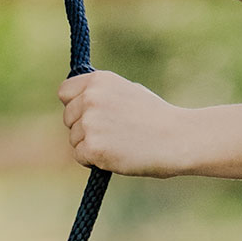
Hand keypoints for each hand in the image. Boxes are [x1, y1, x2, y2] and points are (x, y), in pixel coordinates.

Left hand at [58, 70, 192, 177]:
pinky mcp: (93, 147)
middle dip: (82, 128)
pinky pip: (80, 156)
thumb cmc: (156, 116)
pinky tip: (114, 156)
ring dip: (89, 145)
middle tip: (109, 135)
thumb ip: (101, 94)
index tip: (85, 115)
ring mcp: (90, 122)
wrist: (176, 138)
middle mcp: (90, 97)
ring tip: (117, 145)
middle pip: (68, 117)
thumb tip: (80, 102)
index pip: (65, 91)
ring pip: (74, 139)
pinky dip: (93, 161)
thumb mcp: (127, 90)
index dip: (74, 104)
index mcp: (99, 80)